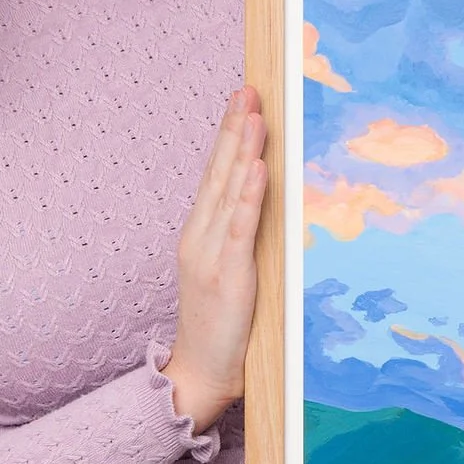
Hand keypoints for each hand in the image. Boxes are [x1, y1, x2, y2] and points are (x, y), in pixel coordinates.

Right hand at [168, 88, 267, 430]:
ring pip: (228, 192)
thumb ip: (239, 236)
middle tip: (248, 90)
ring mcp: (211, 255)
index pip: (214, 175)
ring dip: (243, 151)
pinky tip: (257, 168)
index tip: (242, 100)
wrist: (199, 374)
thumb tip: (264, 202)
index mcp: (199, 234)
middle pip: (218, 173)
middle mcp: (200, 237)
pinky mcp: (228, 275)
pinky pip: (240, 228)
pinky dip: (249, 196)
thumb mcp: (227, 271)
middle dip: (234, 129)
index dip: (228, 136)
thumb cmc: (219, 325)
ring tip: (255, 114)